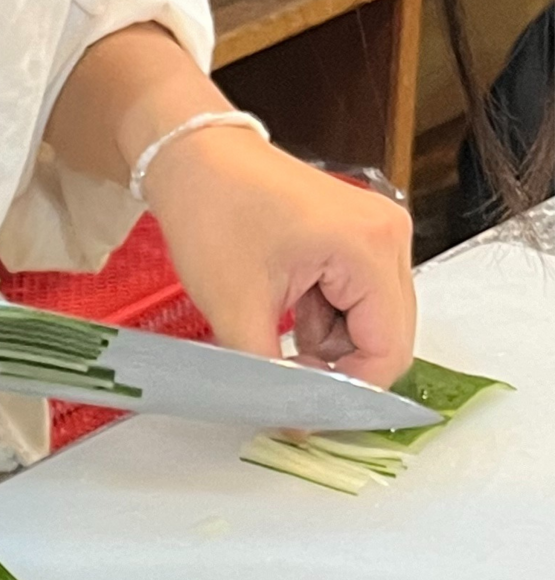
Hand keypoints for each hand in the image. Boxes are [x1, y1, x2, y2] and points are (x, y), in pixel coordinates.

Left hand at [144, 129, 415, 387]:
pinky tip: (283, 318)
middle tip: (285, 385)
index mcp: (369, 249)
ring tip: (272, 336)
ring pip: (369, 323)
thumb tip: (294, 423)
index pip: (388, 351)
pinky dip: (322, 322)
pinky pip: (353, 300)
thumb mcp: (235, 310)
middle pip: (386, 338)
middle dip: (338, 370)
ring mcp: (374, 234)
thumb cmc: (212, 211)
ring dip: (326, 346)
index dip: (349, 393)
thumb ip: (269, 376)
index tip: (305, 412)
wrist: (191, 157)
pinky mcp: (354, 237)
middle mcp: (386, 237)